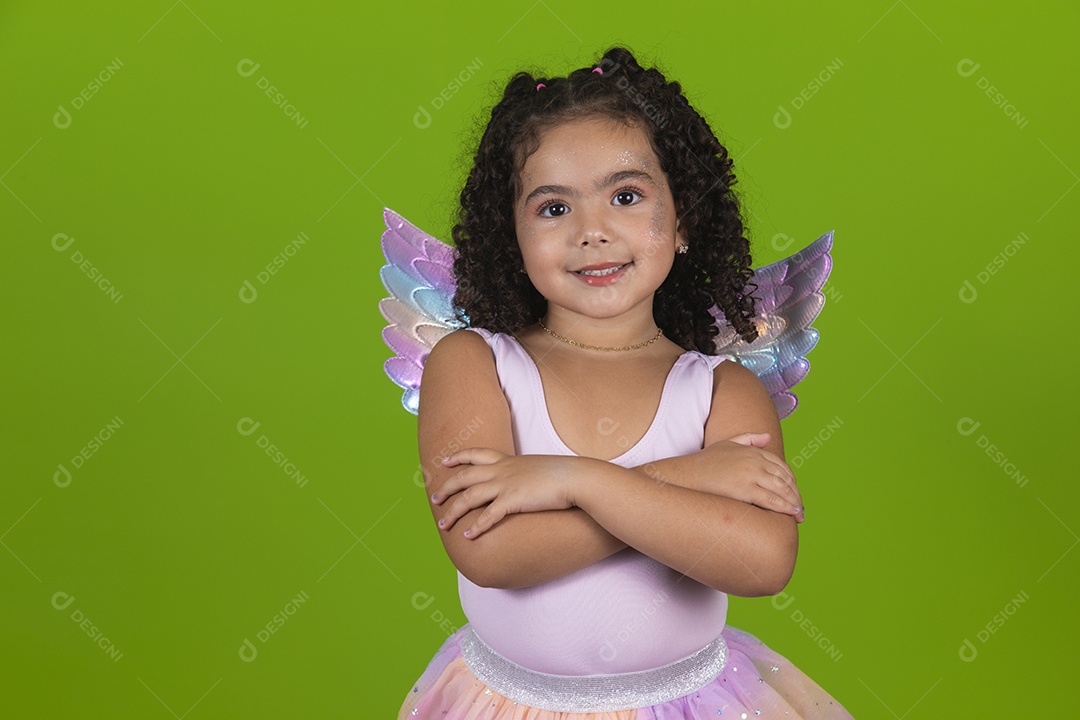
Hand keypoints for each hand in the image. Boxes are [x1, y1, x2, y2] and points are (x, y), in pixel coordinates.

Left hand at [431, 449, 581, 538]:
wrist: (577, 477)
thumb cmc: (564, 474)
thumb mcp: (539, 468)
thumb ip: (526, 473)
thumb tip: (526, 480)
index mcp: (508, 460)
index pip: (476, 454)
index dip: (458, 458)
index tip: (445, 462)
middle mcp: (502, 470)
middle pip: (464, 477)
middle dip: (446, 488)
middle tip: (434, 499)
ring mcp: (506, 484)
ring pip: (469, 497)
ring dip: (453, 512)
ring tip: (443, 524)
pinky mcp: (514, 500)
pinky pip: (488, 516)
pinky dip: (476, 527)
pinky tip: (468, 536)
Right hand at [650, 433, 803, 522]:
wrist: (686, 474)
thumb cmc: (704, 463)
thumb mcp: (727, 443)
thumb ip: (749, 438)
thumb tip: (768, 437)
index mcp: (753, 450)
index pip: (781, 466)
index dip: (791, 481)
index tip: (794, 493)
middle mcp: (755, 460)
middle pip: (785, 478)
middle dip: (795, 494)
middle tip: (800, 509)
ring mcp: (750, 474)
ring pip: (781, 489)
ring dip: (793, 503)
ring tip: (798, 515)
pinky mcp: (745, 489)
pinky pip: (771, 499)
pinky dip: (784, 507)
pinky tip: (790, 513)